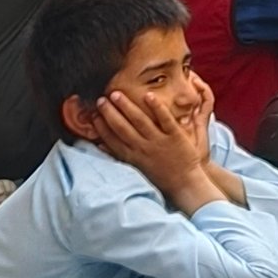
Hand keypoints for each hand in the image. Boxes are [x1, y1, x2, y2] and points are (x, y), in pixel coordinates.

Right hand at [90, 80, 216, 211]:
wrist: (185, 184)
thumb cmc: (161, 176)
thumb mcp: (136, 167)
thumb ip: (120, 155)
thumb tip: (100, 145)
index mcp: (133, 156)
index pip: (112, 139)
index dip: (101, 127)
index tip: (92, 114)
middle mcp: (143, 148)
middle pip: (122, 128)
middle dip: (109, 113)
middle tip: (101, 99)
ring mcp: (159, 141)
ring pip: (140, 121)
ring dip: (126, 107)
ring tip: (116, 94)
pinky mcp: (175, 136)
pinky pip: (164, 119)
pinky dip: (156, 107)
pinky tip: (148, 95)